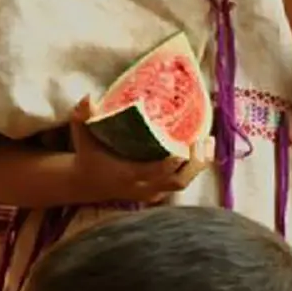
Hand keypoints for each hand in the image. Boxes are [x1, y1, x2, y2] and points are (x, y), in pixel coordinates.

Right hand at [69, 99, 213, 204]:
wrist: (88, 182)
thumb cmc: (88, 154)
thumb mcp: (82, 134)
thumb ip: (83, 116)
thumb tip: (89, 98)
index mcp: (128, 175)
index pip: (156, 171)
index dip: (172, 162)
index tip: (184, 146)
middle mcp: (144, 187)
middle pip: (177, 181)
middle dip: (194, 163)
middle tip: (203, 140)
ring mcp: (152, 192)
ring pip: (182, 183)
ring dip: (199, 164)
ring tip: (209, 142)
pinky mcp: (158, 191)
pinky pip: (180, 181)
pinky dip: (193, 168)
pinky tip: (203, 149)